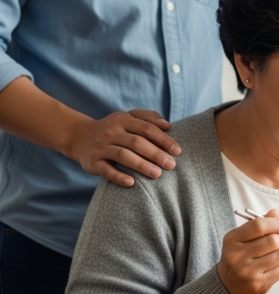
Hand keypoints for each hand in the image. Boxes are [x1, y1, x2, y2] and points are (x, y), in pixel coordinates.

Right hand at [63, 109, 180, 186]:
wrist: (79, 137)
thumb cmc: (113, 128)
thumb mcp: (128, 117)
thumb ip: (148, 117)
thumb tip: (168, 125)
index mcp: (123, 120)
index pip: (147, 129)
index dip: (164, 140)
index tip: (178, 151)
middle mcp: (111, 132)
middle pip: (137, 142)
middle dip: (156, 154)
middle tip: (171, 165)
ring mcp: (101, 147)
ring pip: (123, 156)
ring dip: (141, 165)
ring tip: (157, 174)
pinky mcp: (93, 162)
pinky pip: (106, 170)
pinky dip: (118, 176)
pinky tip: (132, 183)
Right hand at [218, 209, 278, 293]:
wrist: (227, 284)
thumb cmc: (237, 258)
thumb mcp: (241, 238)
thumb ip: (259, 224)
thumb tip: (275, 213)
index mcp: (232, 239)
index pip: (259, 225)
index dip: (277, 223)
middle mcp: (237, 255)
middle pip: (272, 241)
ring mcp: (246, 271)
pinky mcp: (257, 283)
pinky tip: (277, 264)